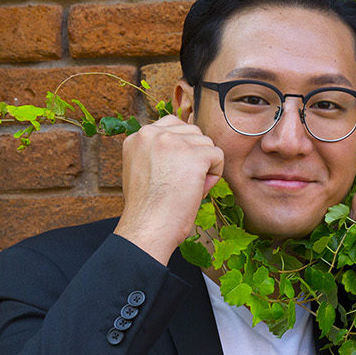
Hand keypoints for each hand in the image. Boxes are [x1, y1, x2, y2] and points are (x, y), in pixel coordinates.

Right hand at [112, 115, 224, 264]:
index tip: (177, 170)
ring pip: (206, 143)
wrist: (148, 227)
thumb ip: (160, 155)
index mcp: (138, 137)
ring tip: (188, 187)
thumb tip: (192, 149)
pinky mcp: (193, 155)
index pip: (172, 126)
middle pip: (192, 132)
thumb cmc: (149, 209)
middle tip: (183, 183)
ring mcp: (172, 141)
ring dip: (205, 165)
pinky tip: (198, 190)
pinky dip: (215, 175)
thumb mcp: (144, 171)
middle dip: (195, 155)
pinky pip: (218, 156)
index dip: (183, 148)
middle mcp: (152, 133)